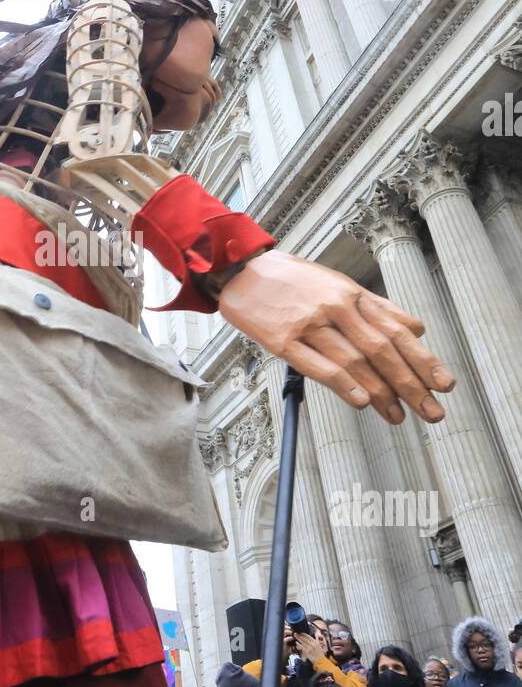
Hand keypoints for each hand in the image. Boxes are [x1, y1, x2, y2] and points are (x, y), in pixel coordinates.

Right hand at [219, 249, 454, 424]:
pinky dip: (342, 384)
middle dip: (410, 384)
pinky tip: (359, 402)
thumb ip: (379, 307)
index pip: (396, 331)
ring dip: (379, 392)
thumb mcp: (339, 284)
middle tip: (431, 411)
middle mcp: (335, 309)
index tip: (444, 384)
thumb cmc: (292, 279)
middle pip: (381, 350)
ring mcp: (308, 325)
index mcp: (352, 295)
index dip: (423, 359)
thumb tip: (417, 326)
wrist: (242, 269)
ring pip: (353, 361)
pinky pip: (316, 365)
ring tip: (397, 417)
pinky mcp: (282, 341)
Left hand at [293, 632, 325, 666]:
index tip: (300, 633)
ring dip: (298, 639)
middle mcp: (313, 644)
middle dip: (299, 635)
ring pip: (302, 642)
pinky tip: (296, 643)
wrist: (321, 661)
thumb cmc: (319, 655)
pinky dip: (299, 644)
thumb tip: (309, 640)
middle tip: (295, 633)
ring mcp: (310, 648)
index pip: (308, 636)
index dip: (304, 634)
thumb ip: (314, 643)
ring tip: (295, 636)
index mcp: (316, 642)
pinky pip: (302, 647)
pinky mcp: (307, 652)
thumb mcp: (318, 646)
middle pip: (304, 638)